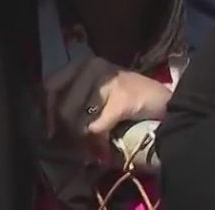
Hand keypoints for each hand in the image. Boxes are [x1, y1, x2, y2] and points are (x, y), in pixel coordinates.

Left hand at [43, 56, 170, 162]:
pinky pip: (97, 128)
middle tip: (79, 143)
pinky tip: (104, 150)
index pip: (50, 86)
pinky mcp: (122, 98)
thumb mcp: (96, 93)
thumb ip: (74, 103)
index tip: (51, 132)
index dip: (48, 112)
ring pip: (79, 120)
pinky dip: (99, 144)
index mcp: (82, 63)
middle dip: (69, 131)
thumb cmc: (128, 98)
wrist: (166, 103)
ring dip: (85, 139)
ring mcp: (109, 81)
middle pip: (63, 108)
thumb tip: (51, 127)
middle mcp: (92, 66)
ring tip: (93, 145)